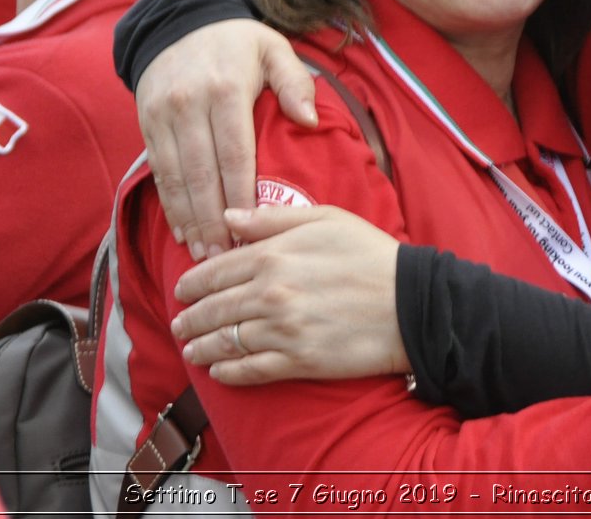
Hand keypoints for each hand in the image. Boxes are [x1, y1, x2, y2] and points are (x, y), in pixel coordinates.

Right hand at [137, 19, 314, 259]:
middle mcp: (189, 105)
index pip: (235, 152)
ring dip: (188, 219)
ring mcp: (163, 116)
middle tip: (225, 256)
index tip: (251, 229)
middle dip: (212, 219)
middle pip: (201, 173)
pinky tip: (181, 230)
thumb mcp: (273, 48)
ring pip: (175, 177)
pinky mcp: (146, 123)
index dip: (241, 194)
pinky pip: (158, 170)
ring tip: (203, 254)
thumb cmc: (239, 42)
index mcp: (225, 90)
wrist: (182, 20)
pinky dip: (169, 203)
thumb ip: (294, 82)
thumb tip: (309, 120)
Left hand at [170, 205, 405, 384]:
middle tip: (179, 324)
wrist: (411, 302)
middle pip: (213, 309)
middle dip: (189, 319)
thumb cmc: (371, 254)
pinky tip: (220, 373)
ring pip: (225, 342)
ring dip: (201, 348)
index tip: (182, 290)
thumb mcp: (326, 219)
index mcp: (273, 256)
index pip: (215, 271)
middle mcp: (270, 294)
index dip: (192, 283)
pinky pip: (250, 371)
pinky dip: (228, 373)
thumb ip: (273, 219)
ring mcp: (281, 331)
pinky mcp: (297, 361)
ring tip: (192, 351)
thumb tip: (229, 217)